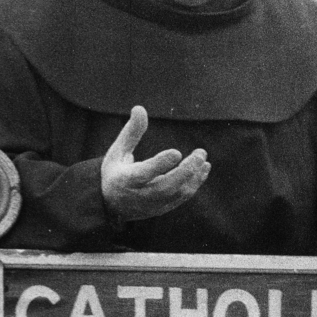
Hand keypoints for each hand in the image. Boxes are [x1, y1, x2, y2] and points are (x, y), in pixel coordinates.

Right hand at [101, 106, 210, 221]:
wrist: (113, 205)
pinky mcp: (163, 209)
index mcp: (125, 180)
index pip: (144, 173)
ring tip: (204, 160)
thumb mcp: (117, 152)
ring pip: (176, 194)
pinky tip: (203, 169)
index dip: (160, 164)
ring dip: (194, 177)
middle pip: (166, 187)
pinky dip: (194, 184)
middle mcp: (140, 195)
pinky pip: (182, 198)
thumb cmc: (116, 172)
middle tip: (201, 153)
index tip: (177, 152)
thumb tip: (140, 108)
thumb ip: (131, 132)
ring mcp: (153, 205)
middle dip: (185, 171)